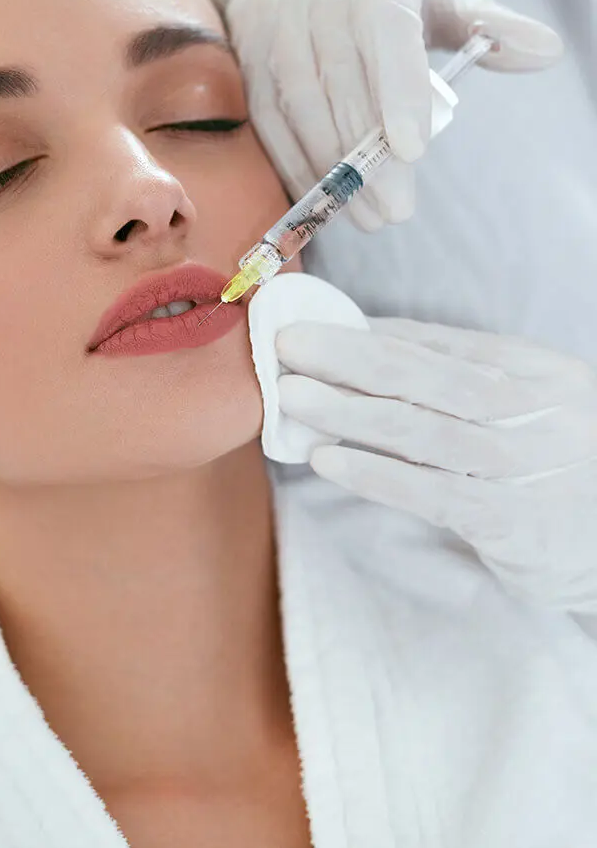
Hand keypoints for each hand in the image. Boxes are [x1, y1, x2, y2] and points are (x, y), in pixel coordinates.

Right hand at [199, 0, 563, 229]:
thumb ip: (488, 23)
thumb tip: (546, 52)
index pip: (386, 22)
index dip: (397, 86)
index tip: (413, 149)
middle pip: (341, 76)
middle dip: (367, 152)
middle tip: (396, 207)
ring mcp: (272, 18)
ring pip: (299, 102)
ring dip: (331, 166)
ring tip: (367, 215)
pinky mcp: (245, 54)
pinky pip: (267, 117)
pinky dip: (295, 162)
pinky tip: (325, 197)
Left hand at [276, 317, 596, 612]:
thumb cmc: (559, 466)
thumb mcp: (530, 404)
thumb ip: (463, 372)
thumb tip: (372, 337)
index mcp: (538, 371)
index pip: (443, 343)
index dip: (371, 332)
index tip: (314, 324)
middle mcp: (535, 410)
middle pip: (426, 376)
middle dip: (348, 357)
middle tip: (288, 345)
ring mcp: (524, 466)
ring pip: (421, 429)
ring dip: (348, 410)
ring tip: (292, 396)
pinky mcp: (509, 522)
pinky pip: (430, 494)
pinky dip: (375, 474)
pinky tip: (328, 461)